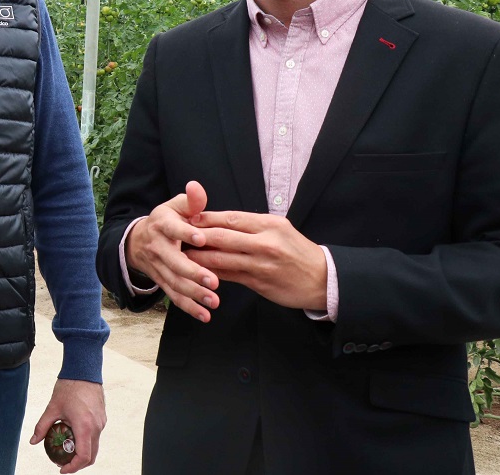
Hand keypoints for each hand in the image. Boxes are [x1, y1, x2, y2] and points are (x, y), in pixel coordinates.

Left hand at [29, 379, 106, 472]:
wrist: (84, 370)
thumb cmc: (69, 387)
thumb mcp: (52, 408)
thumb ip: (43, 426)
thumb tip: (33, 440)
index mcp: (84, 426)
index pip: (83, 456)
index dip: (73, 467)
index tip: (62, 469)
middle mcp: (96, 427)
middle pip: (91, 455)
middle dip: (78, 463)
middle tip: (64, 463)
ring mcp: (101, 423)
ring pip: (94, 446)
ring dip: (82, 451)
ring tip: (67, 448)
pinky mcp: (102, 418)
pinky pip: (96, 435)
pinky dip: (86, 441)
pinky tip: (73, 434)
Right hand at [124, 180, 219, 321]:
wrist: (139, 241)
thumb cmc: (167, 221)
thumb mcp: (175, 207)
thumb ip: (191, 201)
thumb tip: (196, 187)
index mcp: (163, 225)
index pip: (173, 229)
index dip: (186, 233)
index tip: (201, 239)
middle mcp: (158, 247)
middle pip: (174, 262)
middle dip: (193, 272)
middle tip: (214, 281)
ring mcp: (158, 267)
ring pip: (174, 282)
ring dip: (194, 294)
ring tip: (214, 301)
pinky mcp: (162, 281)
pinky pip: (174, 296)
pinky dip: (189, 307)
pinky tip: (205, 315)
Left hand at [187, 210, 326, 309]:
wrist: (323, 280)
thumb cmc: (298, 252)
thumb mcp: (279, 230)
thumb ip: (252, 227)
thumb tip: (219, 222)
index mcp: (269, 224)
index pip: (230, 217)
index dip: (206, 218)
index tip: (186, 218)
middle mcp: (265, 242)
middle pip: (222, 235)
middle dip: (196, 235)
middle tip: (175, 235)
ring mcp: (261, 263)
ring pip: (221, 257)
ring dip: (198, 256)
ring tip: (179, 254)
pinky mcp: (259, 282)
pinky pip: (228, 276)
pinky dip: (211, 272)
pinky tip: (196, 272)